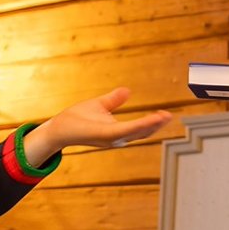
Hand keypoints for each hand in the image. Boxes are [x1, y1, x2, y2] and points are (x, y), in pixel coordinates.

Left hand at [23, 88, 173, 163]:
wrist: (59, 127)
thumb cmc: (76, 119)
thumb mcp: (100, 105)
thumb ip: (114, 100)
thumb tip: (127, 91)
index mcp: (117, 131)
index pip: (139, 128)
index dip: (152, 123)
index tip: (166, 116)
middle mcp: (116, 138)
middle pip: (141, 133)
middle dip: (156, 125)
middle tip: (169, 116)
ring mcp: (111, 138)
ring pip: (136, 132)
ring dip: (151, 125)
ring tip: (164, 117)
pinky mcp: (104, 135)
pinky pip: (126, 130)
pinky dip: (139, 126)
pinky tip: (149, 120)